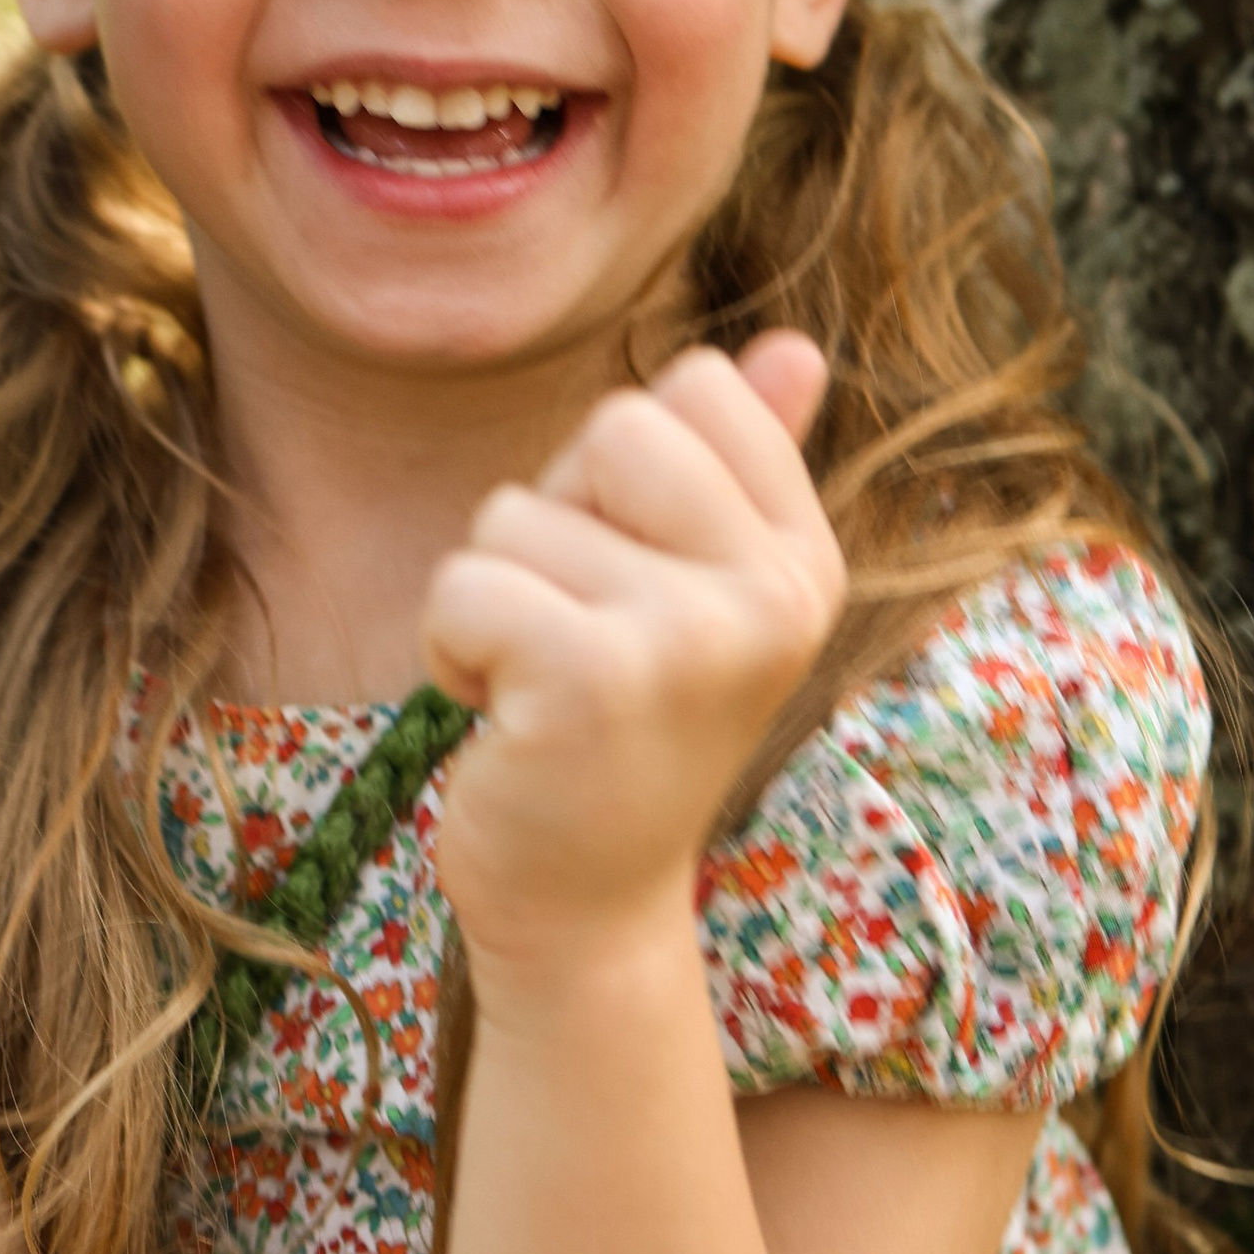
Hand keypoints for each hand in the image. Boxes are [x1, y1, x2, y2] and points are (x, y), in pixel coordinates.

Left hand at [421, 333, 844, 970]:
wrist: (585, 909)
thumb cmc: (621, 730)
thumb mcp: (697, 591)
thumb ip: (743, 465)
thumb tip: (795, 344)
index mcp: (803, 557)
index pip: (694, 387)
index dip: (620, 470)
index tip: (631, 576)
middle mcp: (772, 594)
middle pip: (615, 425)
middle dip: (555, 518)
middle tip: (577, 631)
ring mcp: (691, 637)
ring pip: (515, 514)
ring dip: (494, 598)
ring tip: (541, 691)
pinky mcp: (594, 679)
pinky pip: (464, 583)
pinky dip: (450, 649)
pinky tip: (500, 718)